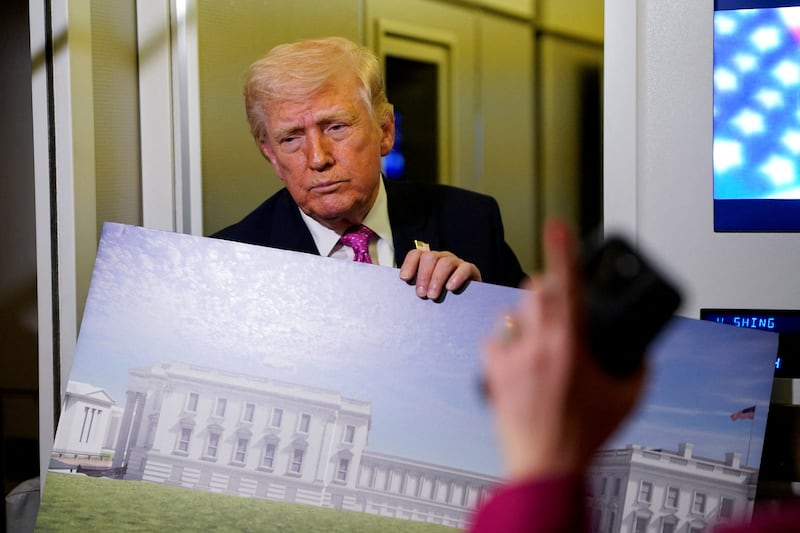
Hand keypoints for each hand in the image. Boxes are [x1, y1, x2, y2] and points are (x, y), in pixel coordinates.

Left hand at [399, 249, 481, 299]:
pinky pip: (464, 268)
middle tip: (421, 294)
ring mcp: (456, 262)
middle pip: (429, 257)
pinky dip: (457, 277)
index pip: (416, 254)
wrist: (466, 304)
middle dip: (423, 276)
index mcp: (428, 261)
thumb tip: (400, 294)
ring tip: (432, 296)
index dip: (409, 265)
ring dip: (437, 280)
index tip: (405, 279)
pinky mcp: (471, 269)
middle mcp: (441, 258)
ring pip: (445, 263)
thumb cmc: (441, 297)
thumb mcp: (426, 292)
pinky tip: (450, 288)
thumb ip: (416, 289)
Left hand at [482, 219, 645, 480]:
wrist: (546, 464)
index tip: (557, 225)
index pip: (568, 285)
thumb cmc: (584, 435)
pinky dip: (505, 343)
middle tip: (557, 303)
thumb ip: (638, 368)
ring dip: (527, 318)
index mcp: (572, 344)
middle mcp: (539, 344)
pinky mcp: (494, 371)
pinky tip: (516, 358)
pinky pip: (493, 341)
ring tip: (538, 340)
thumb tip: (641, 352)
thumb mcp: (627, 399)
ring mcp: (513, 357)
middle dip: (548, 289)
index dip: (562, 250)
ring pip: (512, 313)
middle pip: (536, 291)